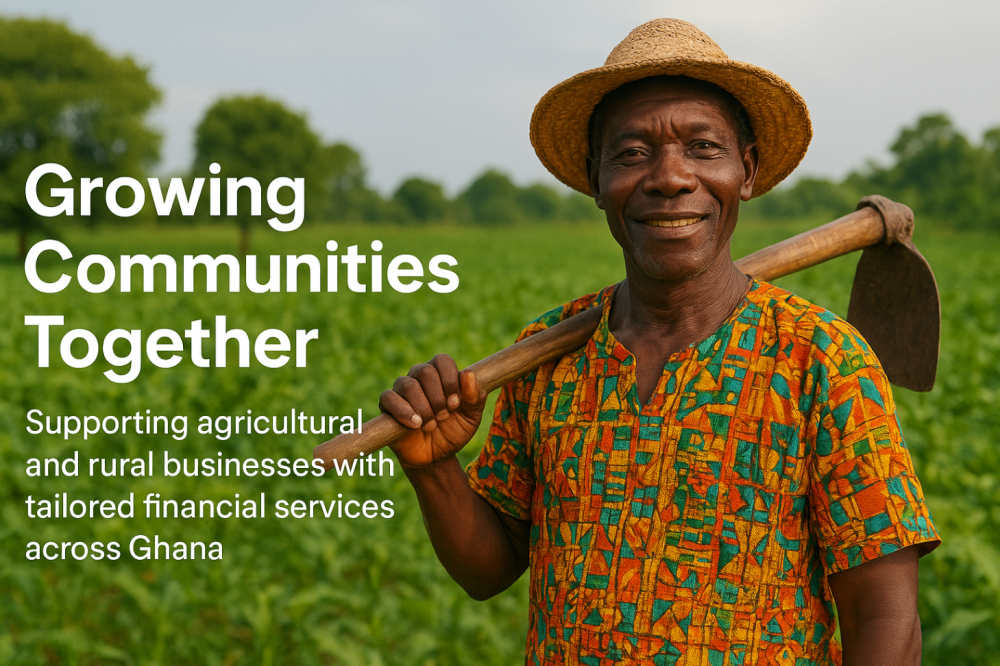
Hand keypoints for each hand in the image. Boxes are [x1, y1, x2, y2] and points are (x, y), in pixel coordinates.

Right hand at [379, 354, 487, 468]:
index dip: (450, 380)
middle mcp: (419, 377)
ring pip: (408, 385)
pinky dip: (403, 411)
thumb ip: (475, 397)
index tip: (455, 404)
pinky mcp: (387, 405)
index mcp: (441, 374)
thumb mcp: (471, 417)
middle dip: (437, 397)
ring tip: (431, 425)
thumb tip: (468, 374)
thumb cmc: (454, 432)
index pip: (442, 360)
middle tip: (443, 417)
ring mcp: (402, 390)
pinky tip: (416, 424)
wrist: (436, 457)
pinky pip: (388, 397)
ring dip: (423, 408)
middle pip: (425, 371)